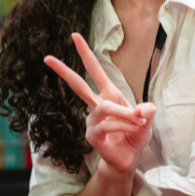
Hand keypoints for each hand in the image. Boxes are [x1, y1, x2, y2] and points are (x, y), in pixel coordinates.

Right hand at [44, 33, 155, 174]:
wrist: (129, 159)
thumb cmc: (135, 136)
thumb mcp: (147, 120)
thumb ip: (147, 111)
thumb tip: (140, 110)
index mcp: (109, 95)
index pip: (95, 71)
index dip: (85, 53)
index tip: (74, 36)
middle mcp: (97, 105)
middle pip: (77, 85)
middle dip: (63, 71)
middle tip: (46, 58)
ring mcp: (92, 120)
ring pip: (106, 108)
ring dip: (125, 114)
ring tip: (139, 121)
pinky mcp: (91, 135)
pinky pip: (108, 124)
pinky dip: (124, 126)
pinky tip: (130, 132)